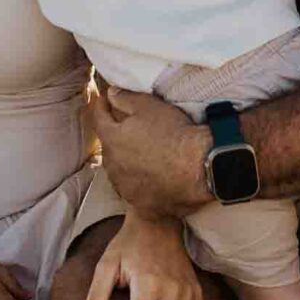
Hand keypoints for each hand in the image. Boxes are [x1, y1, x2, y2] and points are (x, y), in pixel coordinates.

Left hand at [93, 82, 210, 221]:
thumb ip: (125, 99)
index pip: (99, 119)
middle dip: (114, 136)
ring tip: (138, 154)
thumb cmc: (174, 134)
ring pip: (119, 172)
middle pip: (109, 148)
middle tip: (125, 127)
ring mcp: (126, 189)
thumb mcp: (149, 106)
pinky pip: (134, 192)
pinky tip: (148, 178)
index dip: (101, 106)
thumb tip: (110, 93)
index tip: (104, 99)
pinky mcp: (142, 205)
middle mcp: (114, 167)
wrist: (200, 168)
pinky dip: (138, 183)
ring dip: (124, 162)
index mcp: (112, 140)